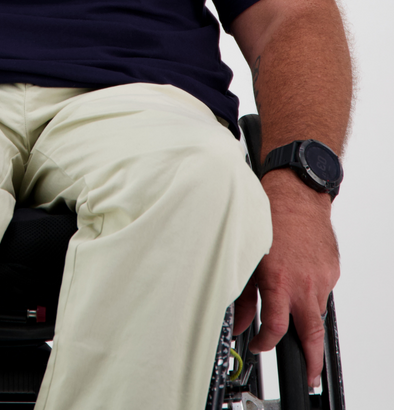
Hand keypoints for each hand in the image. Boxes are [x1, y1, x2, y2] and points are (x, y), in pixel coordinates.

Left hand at [234, 170, 338, 388]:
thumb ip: (242, 295)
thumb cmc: (269, 218)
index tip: (259, 345)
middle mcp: (303, 284)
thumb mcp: (247, 257)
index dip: (265, 343)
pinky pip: (322, 289)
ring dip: (304, 315)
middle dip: (310, 360)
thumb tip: (238, 321)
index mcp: (279, 281)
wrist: (297, 195)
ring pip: (315, 310)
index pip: (276, 328)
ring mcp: (321, 278)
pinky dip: (311, 290)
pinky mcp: (332, 270)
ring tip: (292, 302)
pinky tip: (299, 274)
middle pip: (310, 334)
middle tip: (308, 374)